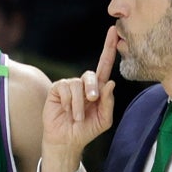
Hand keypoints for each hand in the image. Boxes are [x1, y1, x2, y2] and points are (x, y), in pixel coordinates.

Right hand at [39, 26, 117, 171]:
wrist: (67, 141)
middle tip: (92, 101)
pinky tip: (67, 112)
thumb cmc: (86, 130)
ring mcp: (69, 85)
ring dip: (80, 105)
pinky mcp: (57, 89)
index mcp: (97, 88)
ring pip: (78, 84)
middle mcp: (83, 84)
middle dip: (93, 89)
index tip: (114, 31)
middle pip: (91, 74)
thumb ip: (109, 102)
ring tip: (77, 117)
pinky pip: (66, 89)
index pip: (104, 65)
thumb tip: (109, 82)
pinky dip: (69, 103)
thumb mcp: (104, 119)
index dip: (109, 48)